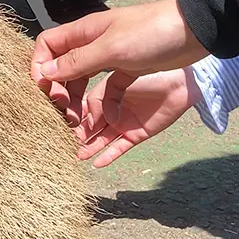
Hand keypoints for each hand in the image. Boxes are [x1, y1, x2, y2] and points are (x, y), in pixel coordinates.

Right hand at [31, 0, 208, 125]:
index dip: (40, 66)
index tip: (44, 91)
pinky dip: (103, 114)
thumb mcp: (111, 48)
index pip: (48, 46)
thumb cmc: (151, 33)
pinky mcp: (129, 77)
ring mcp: (112, 64)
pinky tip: (103, 130)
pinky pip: (108, 98)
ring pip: (84, 87)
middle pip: (64, 72)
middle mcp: (94, 49)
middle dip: (59, 94)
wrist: (195, 33)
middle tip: (65, 113)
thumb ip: (77, 61)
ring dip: (78, 107)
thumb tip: (45, 72)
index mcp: (85, 34)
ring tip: (78, 128)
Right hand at [76, 69, 198, 167]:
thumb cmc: (148, 75)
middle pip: (91, 126)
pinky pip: (120, 148)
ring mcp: (125, 123)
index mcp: (105, 94)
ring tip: (77, 156)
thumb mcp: (117, 80)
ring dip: (90, 148)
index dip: (74, 116)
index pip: (83, 108)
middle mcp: (112, 110)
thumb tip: (88, 120)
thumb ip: (98, 97)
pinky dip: (109, 156)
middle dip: (78, 135)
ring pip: (103, 139)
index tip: (60, 125)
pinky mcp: (137, 134)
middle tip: (64, 143)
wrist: (178, 82)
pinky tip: (97, 163)